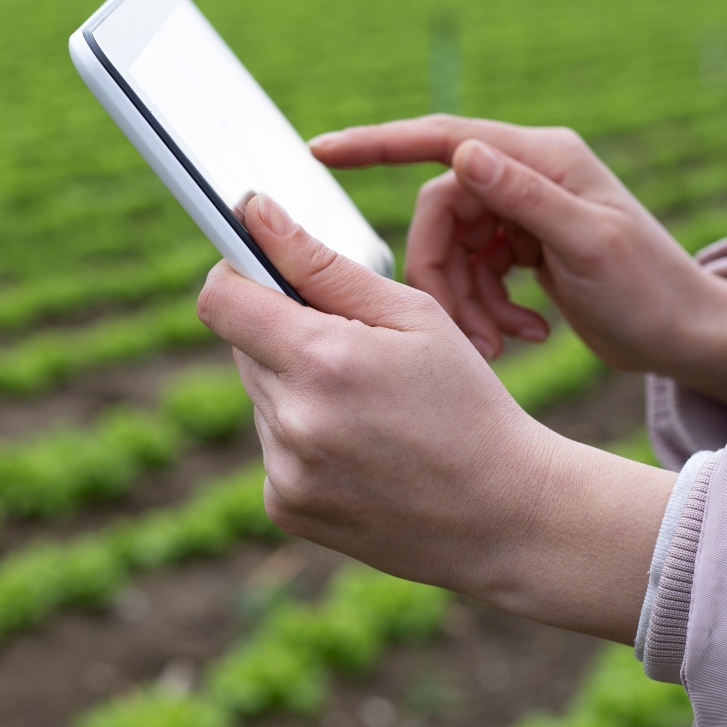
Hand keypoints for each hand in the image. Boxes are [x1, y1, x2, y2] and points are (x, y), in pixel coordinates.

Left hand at [196, 193, 674, 643]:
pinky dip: (304, 440)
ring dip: (297, 388)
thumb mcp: (414, 316)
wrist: (505, 515)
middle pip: (243, 346)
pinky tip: (363, 450)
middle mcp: (293, 420)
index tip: (261, 271)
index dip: (236, 275)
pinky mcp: (286, 508)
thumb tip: (255, 211)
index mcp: (323, 360)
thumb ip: (324, 264)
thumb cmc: (467, 401)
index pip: (221, 300)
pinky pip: (273, 449)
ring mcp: (285, 472)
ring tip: (371, 409)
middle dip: (285, 333)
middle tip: (356, 351)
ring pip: (260, 397)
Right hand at [311, 114, 726, 419]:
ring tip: (503, 344)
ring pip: (454, 250)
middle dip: (442, 276)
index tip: (322, 151)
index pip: (443, 138)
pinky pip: (475, 272)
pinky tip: (523, 335)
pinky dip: (485, 308)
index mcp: (544, 158)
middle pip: (442, 213)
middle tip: (467, 331)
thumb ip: (527, 199)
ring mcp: (526, 212)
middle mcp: (530, 176)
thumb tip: (465, 153)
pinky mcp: (525, 248)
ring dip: (466, 301)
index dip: (379, 144)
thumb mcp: (590, 247)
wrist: (688, 336)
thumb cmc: (652, 292)